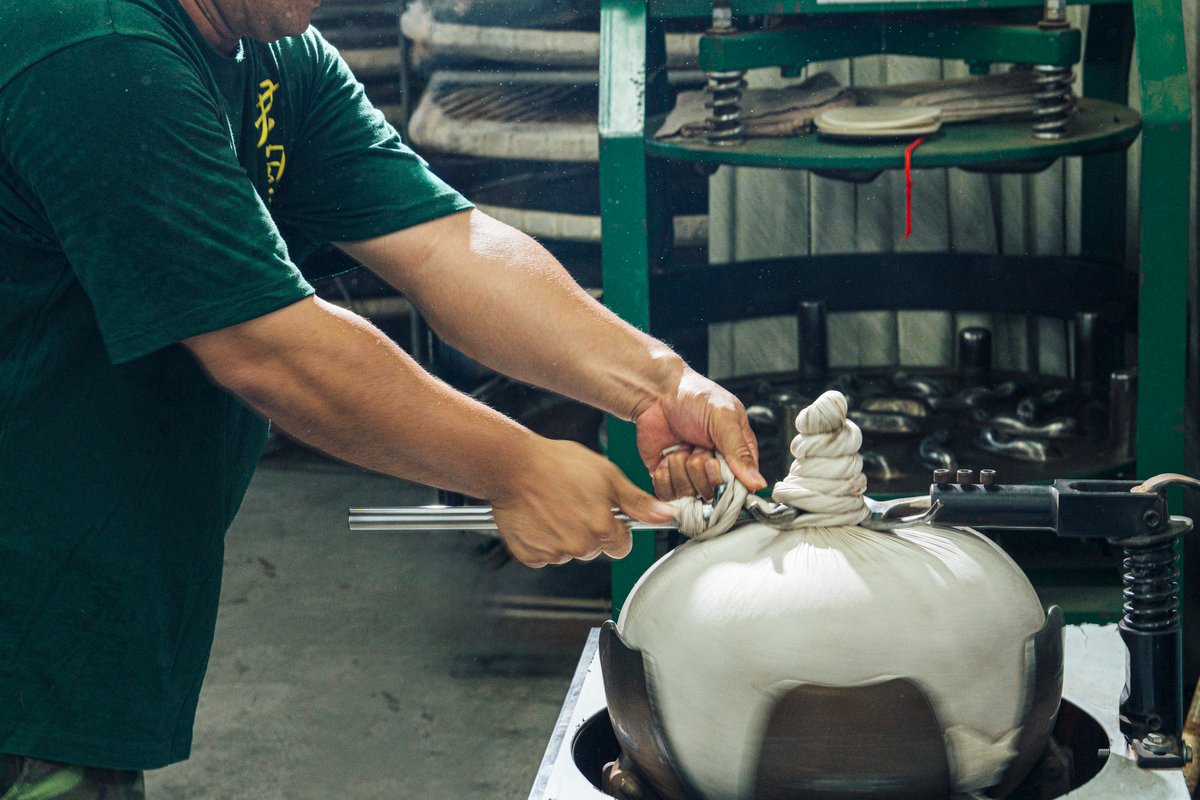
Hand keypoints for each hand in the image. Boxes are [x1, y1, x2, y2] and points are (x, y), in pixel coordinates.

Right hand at [491, 437, 675, 567]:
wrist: (513, 465)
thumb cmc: (557, 464)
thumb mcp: (607, 474)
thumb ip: (637, 501)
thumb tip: (665, 514)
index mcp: (602, 528)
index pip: (621, 546)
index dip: (614, 529)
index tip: (601, 513)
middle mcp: (579, 545)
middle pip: (595, 550)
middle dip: (588, 531)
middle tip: (573, 502)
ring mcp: (553, 552)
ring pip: (569, 553)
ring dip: (564, 535)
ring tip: (553, 506)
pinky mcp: (529, 555)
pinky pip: (543, 556)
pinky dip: (541, 540)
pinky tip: (538, 517)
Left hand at [634, 367, 765, 499]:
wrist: (656, 393)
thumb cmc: (693, 397)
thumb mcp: (724, 419)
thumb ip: (740, 451)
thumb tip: (758, 483)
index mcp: (737, 454)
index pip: (740, 487)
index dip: (725, 479)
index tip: (714, 459)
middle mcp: (715, 469)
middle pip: (712, 492)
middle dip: (699, 467)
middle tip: (696, 444)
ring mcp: (691, 475)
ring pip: (688, 493)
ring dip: (680, 467)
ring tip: (681, 446)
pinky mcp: (669, 479)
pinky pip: (668, 493)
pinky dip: (664, 475)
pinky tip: (666, 456)